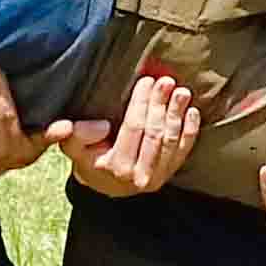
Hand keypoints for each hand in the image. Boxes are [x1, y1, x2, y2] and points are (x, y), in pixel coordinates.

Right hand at [58, 69, 198, 198]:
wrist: (105, 184)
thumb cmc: (88, 158)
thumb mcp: (73, 148)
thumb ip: (75, 135)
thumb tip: (101, 126)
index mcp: (116, 167)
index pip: (133, 128)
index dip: (141, 103)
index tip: (146, 81)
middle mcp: (139, 176)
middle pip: (155, 133)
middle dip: (161, 104)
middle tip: (167, 81)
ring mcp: (157, 177)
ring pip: (171, 140)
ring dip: (178, 114)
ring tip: (182, 92)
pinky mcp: (168, 174)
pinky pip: (183, 151)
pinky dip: (190, 131)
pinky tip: (192, 112)